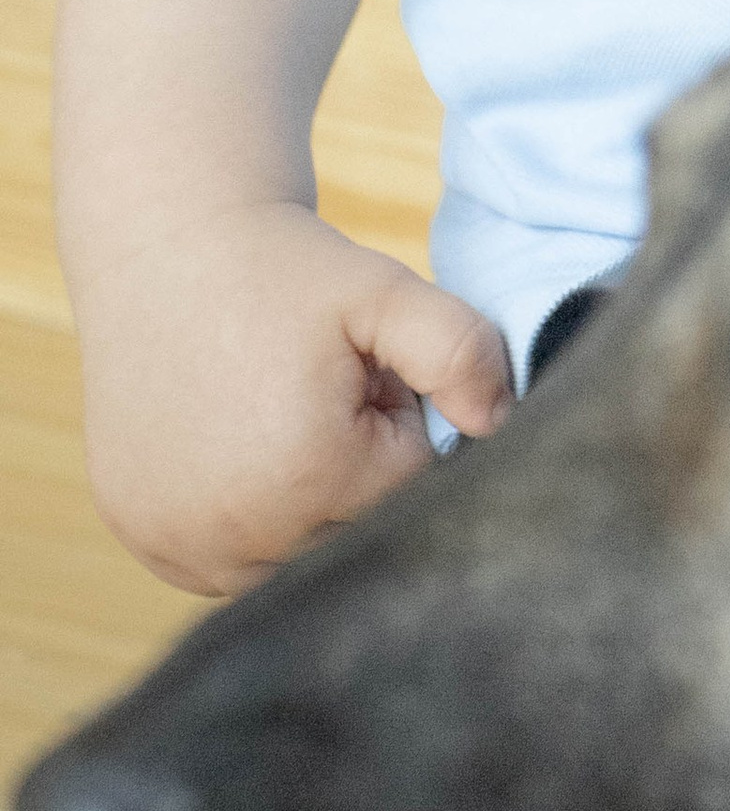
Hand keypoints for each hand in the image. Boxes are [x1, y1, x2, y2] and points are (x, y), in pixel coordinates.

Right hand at [76, 200, 512, 596]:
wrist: (165, 250)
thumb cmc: (284, 271)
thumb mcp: (386, 292)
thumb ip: (460, 352)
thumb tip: (498, 426)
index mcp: (309, 479)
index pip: (408, 485)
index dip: (394, 417)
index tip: (355, 372)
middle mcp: (240, 535)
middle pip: (354, 524)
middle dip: (352, 463)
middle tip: (310, 387)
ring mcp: (185, 547)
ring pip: (298, 552)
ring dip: (301, 495)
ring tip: (270, 414)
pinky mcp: (151, 544)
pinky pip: (234, 560)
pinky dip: (248, 517)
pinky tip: (229, 445)